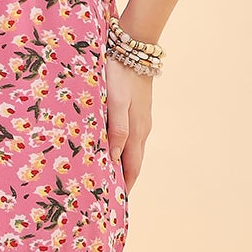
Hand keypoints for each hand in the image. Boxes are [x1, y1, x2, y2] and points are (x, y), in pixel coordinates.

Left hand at [104, 55, 152, 195]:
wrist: (134, 48)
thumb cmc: (120, 74)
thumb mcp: (115, 102)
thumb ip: (117, 129)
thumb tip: (115, 157)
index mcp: (137, 132)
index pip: (132, 168)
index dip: (125, 186)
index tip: (115, 203)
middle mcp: (142, 130)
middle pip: (133, 163)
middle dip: (123, 180)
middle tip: (108, 196)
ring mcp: (141, 120)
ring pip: (132, 150)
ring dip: (122, 165)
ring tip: (108, 178)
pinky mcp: (138, 111)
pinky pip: (130, 138)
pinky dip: (122, 150)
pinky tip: (112, 151)